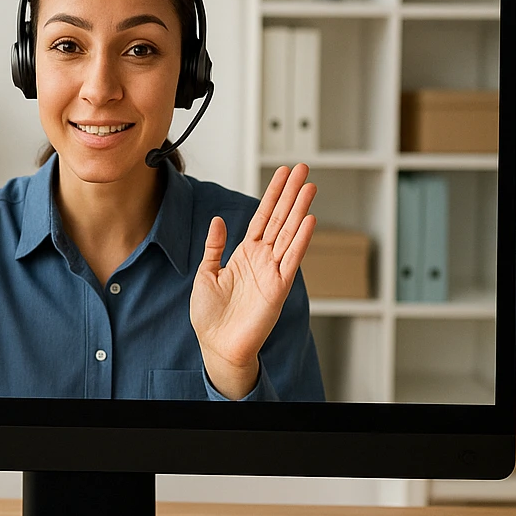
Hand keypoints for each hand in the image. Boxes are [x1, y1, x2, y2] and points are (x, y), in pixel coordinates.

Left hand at [190, 165, 316, 399]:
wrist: (217, 346)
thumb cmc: (210, 316)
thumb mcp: (205, 274)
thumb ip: (214, 247)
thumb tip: (218, 221)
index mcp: (244, 254)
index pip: (262, 217)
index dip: (272, 194)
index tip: (283, 173)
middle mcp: (262, 260)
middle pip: (280, 219)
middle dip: (290, 193)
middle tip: (303, 169)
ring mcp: (272, 272)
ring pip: (289, 233)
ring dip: (300, 210)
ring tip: (310, 187)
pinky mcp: (279, 288)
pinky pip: (292, 259)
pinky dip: (301, 240)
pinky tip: (308, 220)